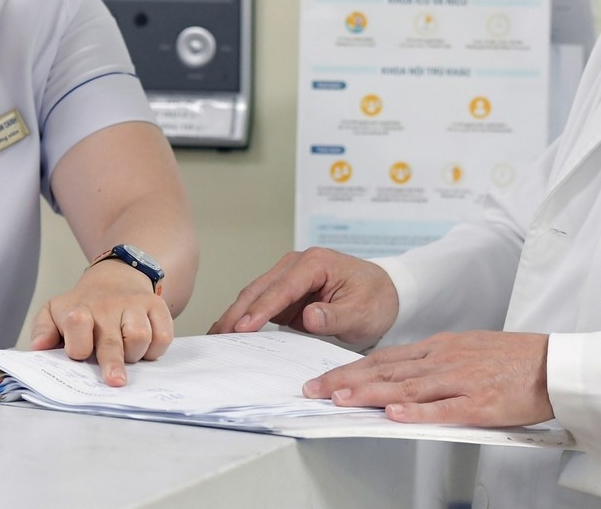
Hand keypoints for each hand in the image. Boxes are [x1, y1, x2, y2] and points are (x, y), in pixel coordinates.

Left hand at [28, 258, 172, 386]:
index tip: (79, 356)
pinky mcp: (157, 306)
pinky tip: (144, 348)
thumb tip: (38, 347)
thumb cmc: (84, 306)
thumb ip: (42, 330)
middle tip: (115, 382)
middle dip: (113, 363)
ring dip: (134, 355)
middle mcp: (108, 306)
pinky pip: (163, 335)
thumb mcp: (55, 312)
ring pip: (140, 337)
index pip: (77, 324)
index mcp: (80, 310)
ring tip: (126, 355)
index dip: (79, 344)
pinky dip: (155, 349)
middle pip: (112, 339)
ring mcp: (135, 305)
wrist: (116, 277)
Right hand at [207, 248, 398, 349]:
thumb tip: (308, 317)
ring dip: (236, 315)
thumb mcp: (362, 312)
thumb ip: (334, 315)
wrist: (386, 294)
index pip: (282, 287)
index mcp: (315, 263)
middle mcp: (297, 265)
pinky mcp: (287, 293)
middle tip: (217, 336)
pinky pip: (262, 304)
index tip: (243, 327)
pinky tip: (230, 333)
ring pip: (255, 295)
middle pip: (260, 288)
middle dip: (238, 312)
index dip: (261, 309)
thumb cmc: (376, 300)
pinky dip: (245, 318)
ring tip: (215, 337)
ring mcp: (289, 277)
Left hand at [303, 331, 552, 426]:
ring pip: (407, 387)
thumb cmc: (512, 360)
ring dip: (371, 393)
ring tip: (341, 399)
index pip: (385, 357)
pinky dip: (416, 411)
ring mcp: (460, 381)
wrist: (554, 364)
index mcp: (440, 347)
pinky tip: (394, 414)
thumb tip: (399, 379)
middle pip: (387, 370)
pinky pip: (443, 408)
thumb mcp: (466, 350)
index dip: (351, 367)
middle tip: (315, 389)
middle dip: (347, 380)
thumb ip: (433, 362)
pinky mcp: (479, 403)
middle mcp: (443, 359)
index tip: (325, 377)